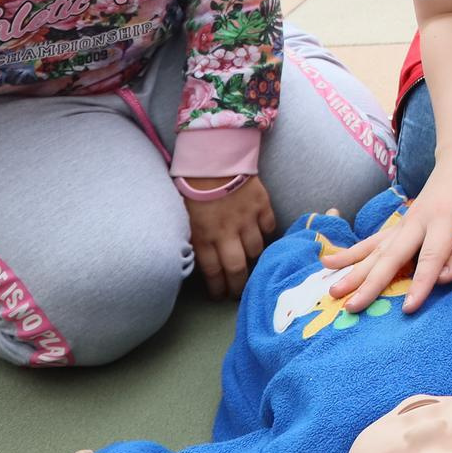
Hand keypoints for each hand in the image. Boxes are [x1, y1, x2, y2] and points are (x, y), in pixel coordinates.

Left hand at [184, 174, 275, 298]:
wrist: (212, 155)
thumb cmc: (190, 185)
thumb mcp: (182, 216)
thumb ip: (193, 238)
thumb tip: (196, 259)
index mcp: (203, 235)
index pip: (213, 272)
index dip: (218, 288)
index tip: (220, 297)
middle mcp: (226, 232)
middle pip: (237, 268)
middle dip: (239, 285)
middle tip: (239, 293)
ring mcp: (246, 218)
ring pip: (256, 250)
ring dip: (254, 259)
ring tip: (252, 264)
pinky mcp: (261, 205)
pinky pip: (269, 226)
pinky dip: (267, 233)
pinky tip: (263, 237)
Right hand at [324, 150, 451, 313]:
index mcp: (445, 216)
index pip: (433, 255)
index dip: (422, 282)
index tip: (409, 307)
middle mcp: (419, 220)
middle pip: (393, 256)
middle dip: (372, 283)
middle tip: (352, 307)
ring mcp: (406, 222)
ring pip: (376, 249)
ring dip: (353, 271)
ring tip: (332, 291)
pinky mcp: (400, 224)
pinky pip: (373, 241)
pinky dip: (351, 253)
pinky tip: (330, 263)